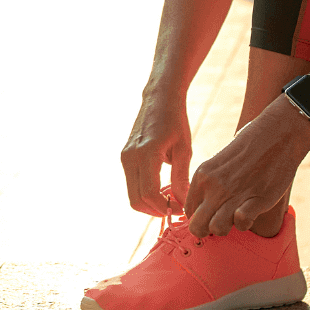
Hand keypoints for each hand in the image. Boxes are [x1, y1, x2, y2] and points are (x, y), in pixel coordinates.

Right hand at [121, 90, 191, 217]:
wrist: (159, 99)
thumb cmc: (175, 120)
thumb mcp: (184, 149)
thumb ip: (181, 177)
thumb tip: (184, 203)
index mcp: (147, 153)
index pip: (149, 193)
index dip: (165, 208)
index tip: (181, 210)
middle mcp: (130, 157)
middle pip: (136, 200)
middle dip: (156, 211)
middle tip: (175, 210)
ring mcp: (125, 157)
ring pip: (132, 195)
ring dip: (150, 204)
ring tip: (170, 200)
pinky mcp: (125, 157)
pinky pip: (132, 184)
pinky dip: (145, 193)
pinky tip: (162, 189)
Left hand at [184, 97, 309, 236]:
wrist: (277, 133)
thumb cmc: (250, 146)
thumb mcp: (220, 161)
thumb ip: (211, 182)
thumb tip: (208, 204)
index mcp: (202, 175)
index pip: (189, 210)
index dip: (200, 218)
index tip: (212, 215)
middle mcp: (213, 186)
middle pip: (197, 226)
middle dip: (207, 231)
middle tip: (221, 222)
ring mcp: (234, 193)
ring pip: (216, 229)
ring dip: (227, 228)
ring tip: (236, 217)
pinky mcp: (255, 198)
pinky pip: (241, 222)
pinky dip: (245, 223)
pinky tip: (251, 213)